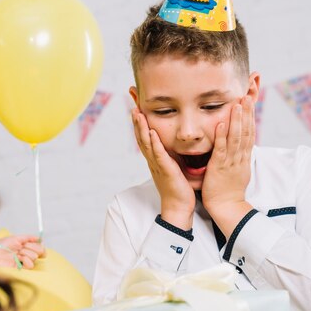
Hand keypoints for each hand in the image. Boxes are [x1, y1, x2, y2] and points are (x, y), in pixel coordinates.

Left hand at [0, 235, 45, 268]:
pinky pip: (30, 265)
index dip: (40, 246)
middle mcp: (27, 255)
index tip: (36, 243)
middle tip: (22, 247)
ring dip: (26, 253)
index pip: (41, 248)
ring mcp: (24, 262)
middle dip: (32, 247)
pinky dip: (25, 260)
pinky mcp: (21, 268)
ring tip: (17, 253)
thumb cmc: (1, 245)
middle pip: (41, 252)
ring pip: (35, 258)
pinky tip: (18, 258)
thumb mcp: (15, 238)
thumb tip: (39, 238)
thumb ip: (28, 237)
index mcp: (26, 248)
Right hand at [132, 108, 194, 228]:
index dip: (139, 122)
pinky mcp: (165, 170)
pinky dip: (154, 143)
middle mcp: (152, 159)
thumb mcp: (173, 165)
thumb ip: (171, 153)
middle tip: (132, 104)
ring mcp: (157, 164)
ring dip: (141, 128)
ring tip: (137, 113)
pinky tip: (151, 132)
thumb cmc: (178, 187)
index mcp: (154, 157)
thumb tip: (172, 141)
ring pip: (146, 143)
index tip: (137, 107)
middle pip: (140, 136)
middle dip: (136, 120)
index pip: (144, 136)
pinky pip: (158, 154)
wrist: (178, 206)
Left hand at [201, 96, 253, 235]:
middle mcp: (240, 158)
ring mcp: (231, 162)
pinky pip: (221, 150)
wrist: (227, 207)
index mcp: (243, 158)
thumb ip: (239, 156)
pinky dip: (221, 137)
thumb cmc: (228, 190)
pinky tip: (220, 124)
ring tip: (237, 105)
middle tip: (247, 97)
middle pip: (247, 132)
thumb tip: (242, 146)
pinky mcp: (219, 168)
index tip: (249, 103)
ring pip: (236, 138)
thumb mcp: (238, 170)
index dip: (250, 118)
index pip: (250, 134)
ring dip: (237, 121)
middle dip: (247, 114)